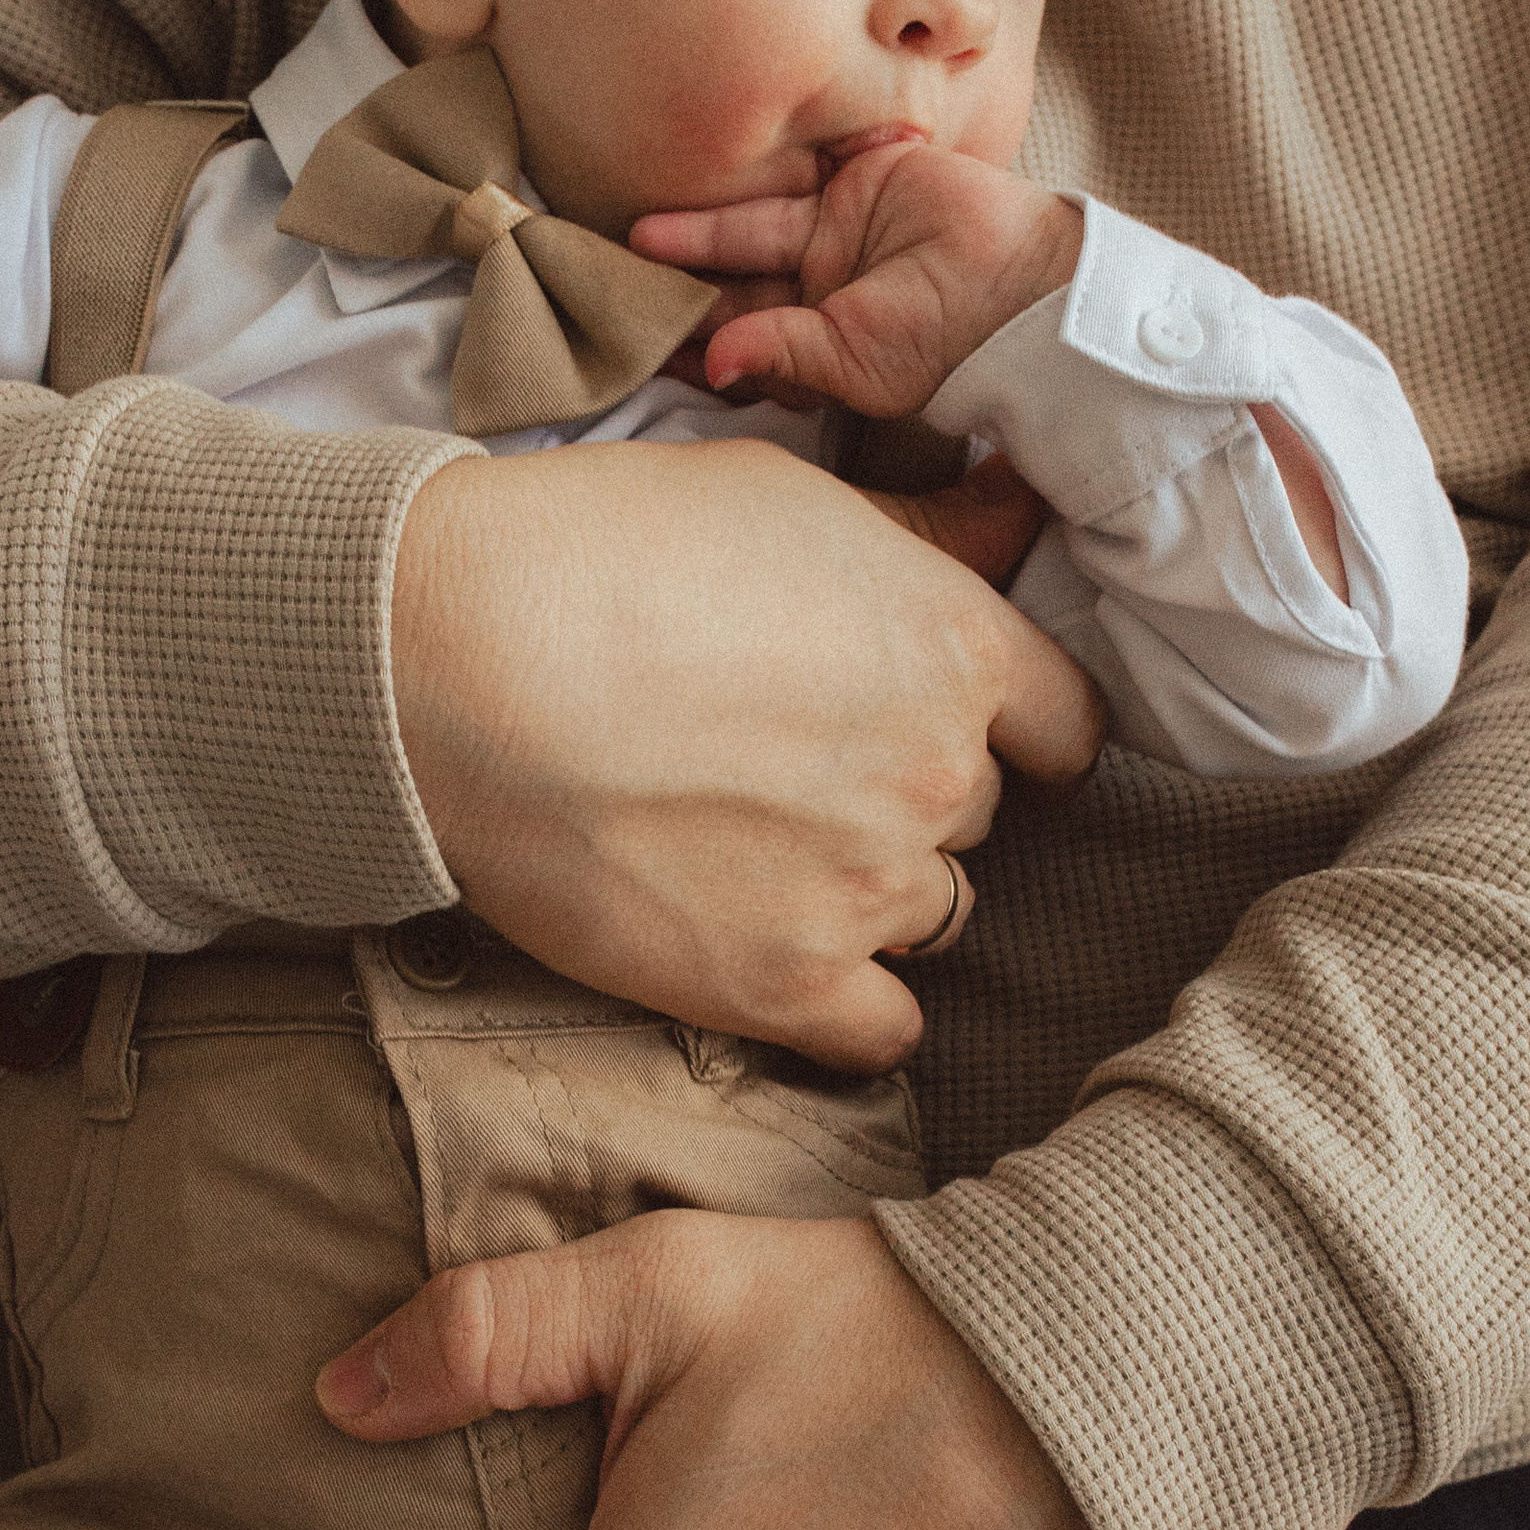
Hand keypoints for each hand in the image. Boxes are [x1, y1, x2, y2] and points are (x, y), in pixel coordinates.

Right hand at [390, 439, 1102, 1073]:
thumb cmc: (605, 550)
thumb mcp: (784, 497)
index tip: (960, 739)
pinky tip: (791, 968)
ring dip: (870, 897)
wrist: (464, 661)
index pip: (1064, 725)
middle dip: (908, 802)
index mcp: (953, 645)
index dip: (1016, 735)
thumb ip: (921, 533)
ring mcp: (865, 886)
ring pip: (930, 917)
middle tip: (796, 776)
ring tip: (762, 858)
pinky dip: (850, 1011)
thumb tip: (1016, 506)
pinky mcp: (784, 983)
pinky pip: (879, 1032)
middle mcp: (934, 773)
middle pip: (974, 819)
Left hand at [634, 136, 1082, 419]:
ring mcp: (842, 229)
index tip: (635, 338)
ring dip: (703, 228)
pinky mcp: (864, 179)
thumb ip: (781, 352)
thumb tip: (713, 366)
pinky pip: (810, 165)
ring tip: (639, 234)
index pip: (739, 334)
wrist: (1024, 286)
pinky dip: (773, 160)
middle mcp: (822, 285)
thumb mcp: (853, 358)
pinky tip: (712, 160)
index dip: (690, 337)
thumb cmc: (946, 342)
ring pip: (756, 223)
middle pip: (736, 275)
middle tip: (616, 274)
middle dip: (681, 276)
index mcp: (818, 338)